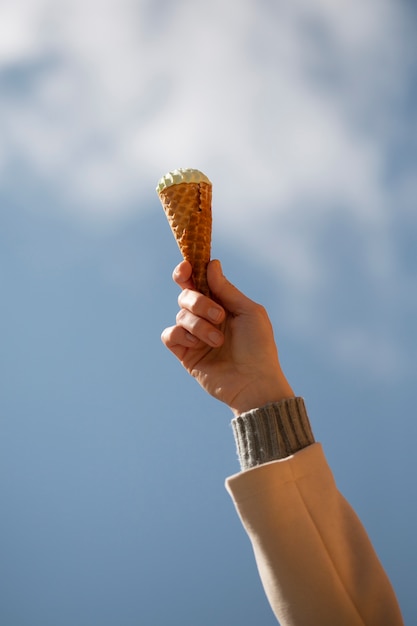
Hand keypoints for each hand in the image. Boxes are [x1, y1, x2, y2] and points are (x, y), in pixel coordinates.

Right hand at [161, 260, 293, 415]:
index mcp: (222, 304)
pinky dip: (182, 335)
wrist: (254, 382)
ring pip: (180, 315)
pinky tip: (198, 344)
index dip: (188, 271)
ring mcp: (194, 335)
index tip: (187, 267)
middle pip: (186, 295)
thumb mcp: (248, 312)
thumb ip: (226, 289)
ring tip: (218, 341)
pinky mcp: (185, 353)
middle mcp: (206, 317)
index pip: (198, 281)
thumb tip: (211, 264)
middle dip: (198, 301)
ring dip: (199, 325)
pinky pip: (170, 334)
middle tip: (219, 316)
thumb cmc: (259, 347)